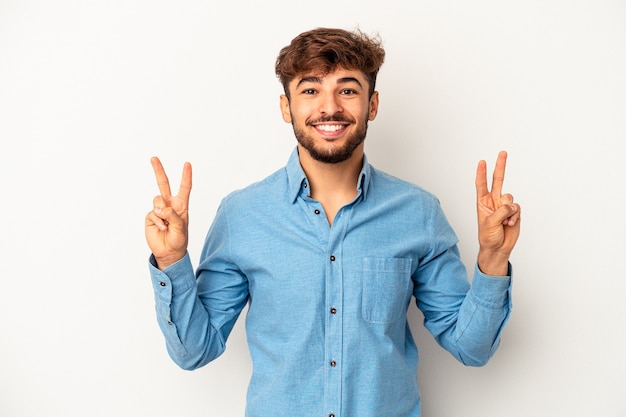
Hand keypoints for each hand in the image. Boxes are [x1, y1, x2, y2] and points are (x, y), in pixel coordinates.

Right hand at [145, 157, 191, 268]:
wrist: (168, 252)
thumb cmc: (179, 239)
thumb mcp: (180, 227)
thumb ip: (172, 215)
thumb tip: (160, 208)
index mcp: (181, 205)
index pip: (184, 188)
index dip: (186, 176)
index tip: (187, 164)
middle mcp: (170, 204)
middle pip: (164, 184)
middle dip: (158, 170)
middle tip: (153, 158)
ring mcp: (159, 209)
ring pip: (157, 199)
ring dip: (161, 211)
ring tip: (166, 223)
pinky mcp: (150, 216)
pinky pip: (152, 213)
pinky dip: (157, 221)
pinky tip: (161, 228)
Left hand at [475, 151, 520, 275]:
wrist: (498, 248)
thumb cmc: (488, 237)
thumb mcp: (489, 224)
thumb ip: (500, 212)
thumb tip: (511, 205)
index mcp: (483, 202)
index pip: (481, 184)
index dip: (482, 173)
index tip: (482, 162)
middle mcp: (494, 201)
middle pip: (498, 180)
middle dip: (500, 166)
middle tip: (502, 152)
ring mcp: (504, 206)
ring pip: (510, 197)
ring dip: (508, 210)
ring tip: (503, 222)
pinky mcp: (514, 212)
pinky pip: (517, 208)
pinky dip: (514, 216)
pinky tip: (509, 224)